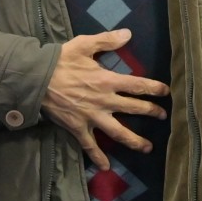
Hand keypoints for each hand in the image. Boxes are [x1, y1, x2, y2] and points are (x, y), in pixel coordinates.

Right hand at [42, 29, 168, 169]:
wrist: (36, 79)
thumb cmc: (60, 61)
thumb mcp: (84, 45)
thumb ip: (107, 40)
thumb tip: (128, 33)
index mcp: (107, 80)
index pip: (137, 85)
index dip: (154, 89)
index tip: (166, 92)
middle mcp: (104, 101)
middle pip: (134, 109)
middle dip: (151, 112)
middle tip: (163, 116)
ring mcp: (92, 117)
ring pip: (118, 132)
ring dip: (135, 141)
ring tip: (147, 148)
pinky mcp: (78, 128)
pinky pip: (90, 146)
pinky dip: (98, 157)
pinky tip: (106, 167)